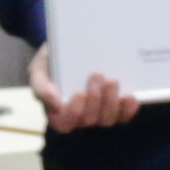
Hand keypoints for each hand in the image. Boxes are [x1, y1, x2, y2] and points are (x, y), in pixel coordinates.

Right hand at [26, 46, 140, 132]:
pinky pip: (123, 115)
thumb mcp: (39, 68)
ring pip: (107, 119)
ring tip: (112, 81)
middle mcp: (79, 116)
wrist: (70, 46)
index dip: (73, 114)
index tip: (78, 94)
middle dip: (95, 99)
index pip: (64, 124)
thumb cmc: (52, 60)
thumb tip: (55, 104)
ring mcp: (98, 112)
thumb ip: (41, 86)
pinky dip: (128, 108)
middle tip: (97, 75)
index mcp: (58, 111)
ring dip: (111, 102)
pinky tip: (130, 97)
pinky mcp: (115, 106)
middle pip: (89, 120)